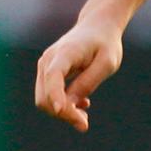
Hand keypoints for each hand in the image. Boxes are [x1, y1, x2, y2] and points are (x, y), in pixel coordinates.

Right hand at [34, 18, 124, 132]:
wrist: (97, 27)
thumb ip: (88, 82)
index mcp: (65, 53)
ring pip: (44, 99)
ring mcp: (45, 66)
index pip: (54, 76)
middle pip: (45, 95)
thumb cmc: (105, 44)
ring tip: (85, 116)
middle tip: (85, 123)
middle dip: (63, 113)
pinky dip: (62, 105)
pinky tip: (82, 104)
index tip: (63, 111)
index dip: (56, 95)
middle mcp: (48, 60)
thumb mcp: (107, 63)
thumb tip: (70, 105)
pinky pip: (48, 95)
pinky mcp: (47, 72)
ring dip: (62, 112)